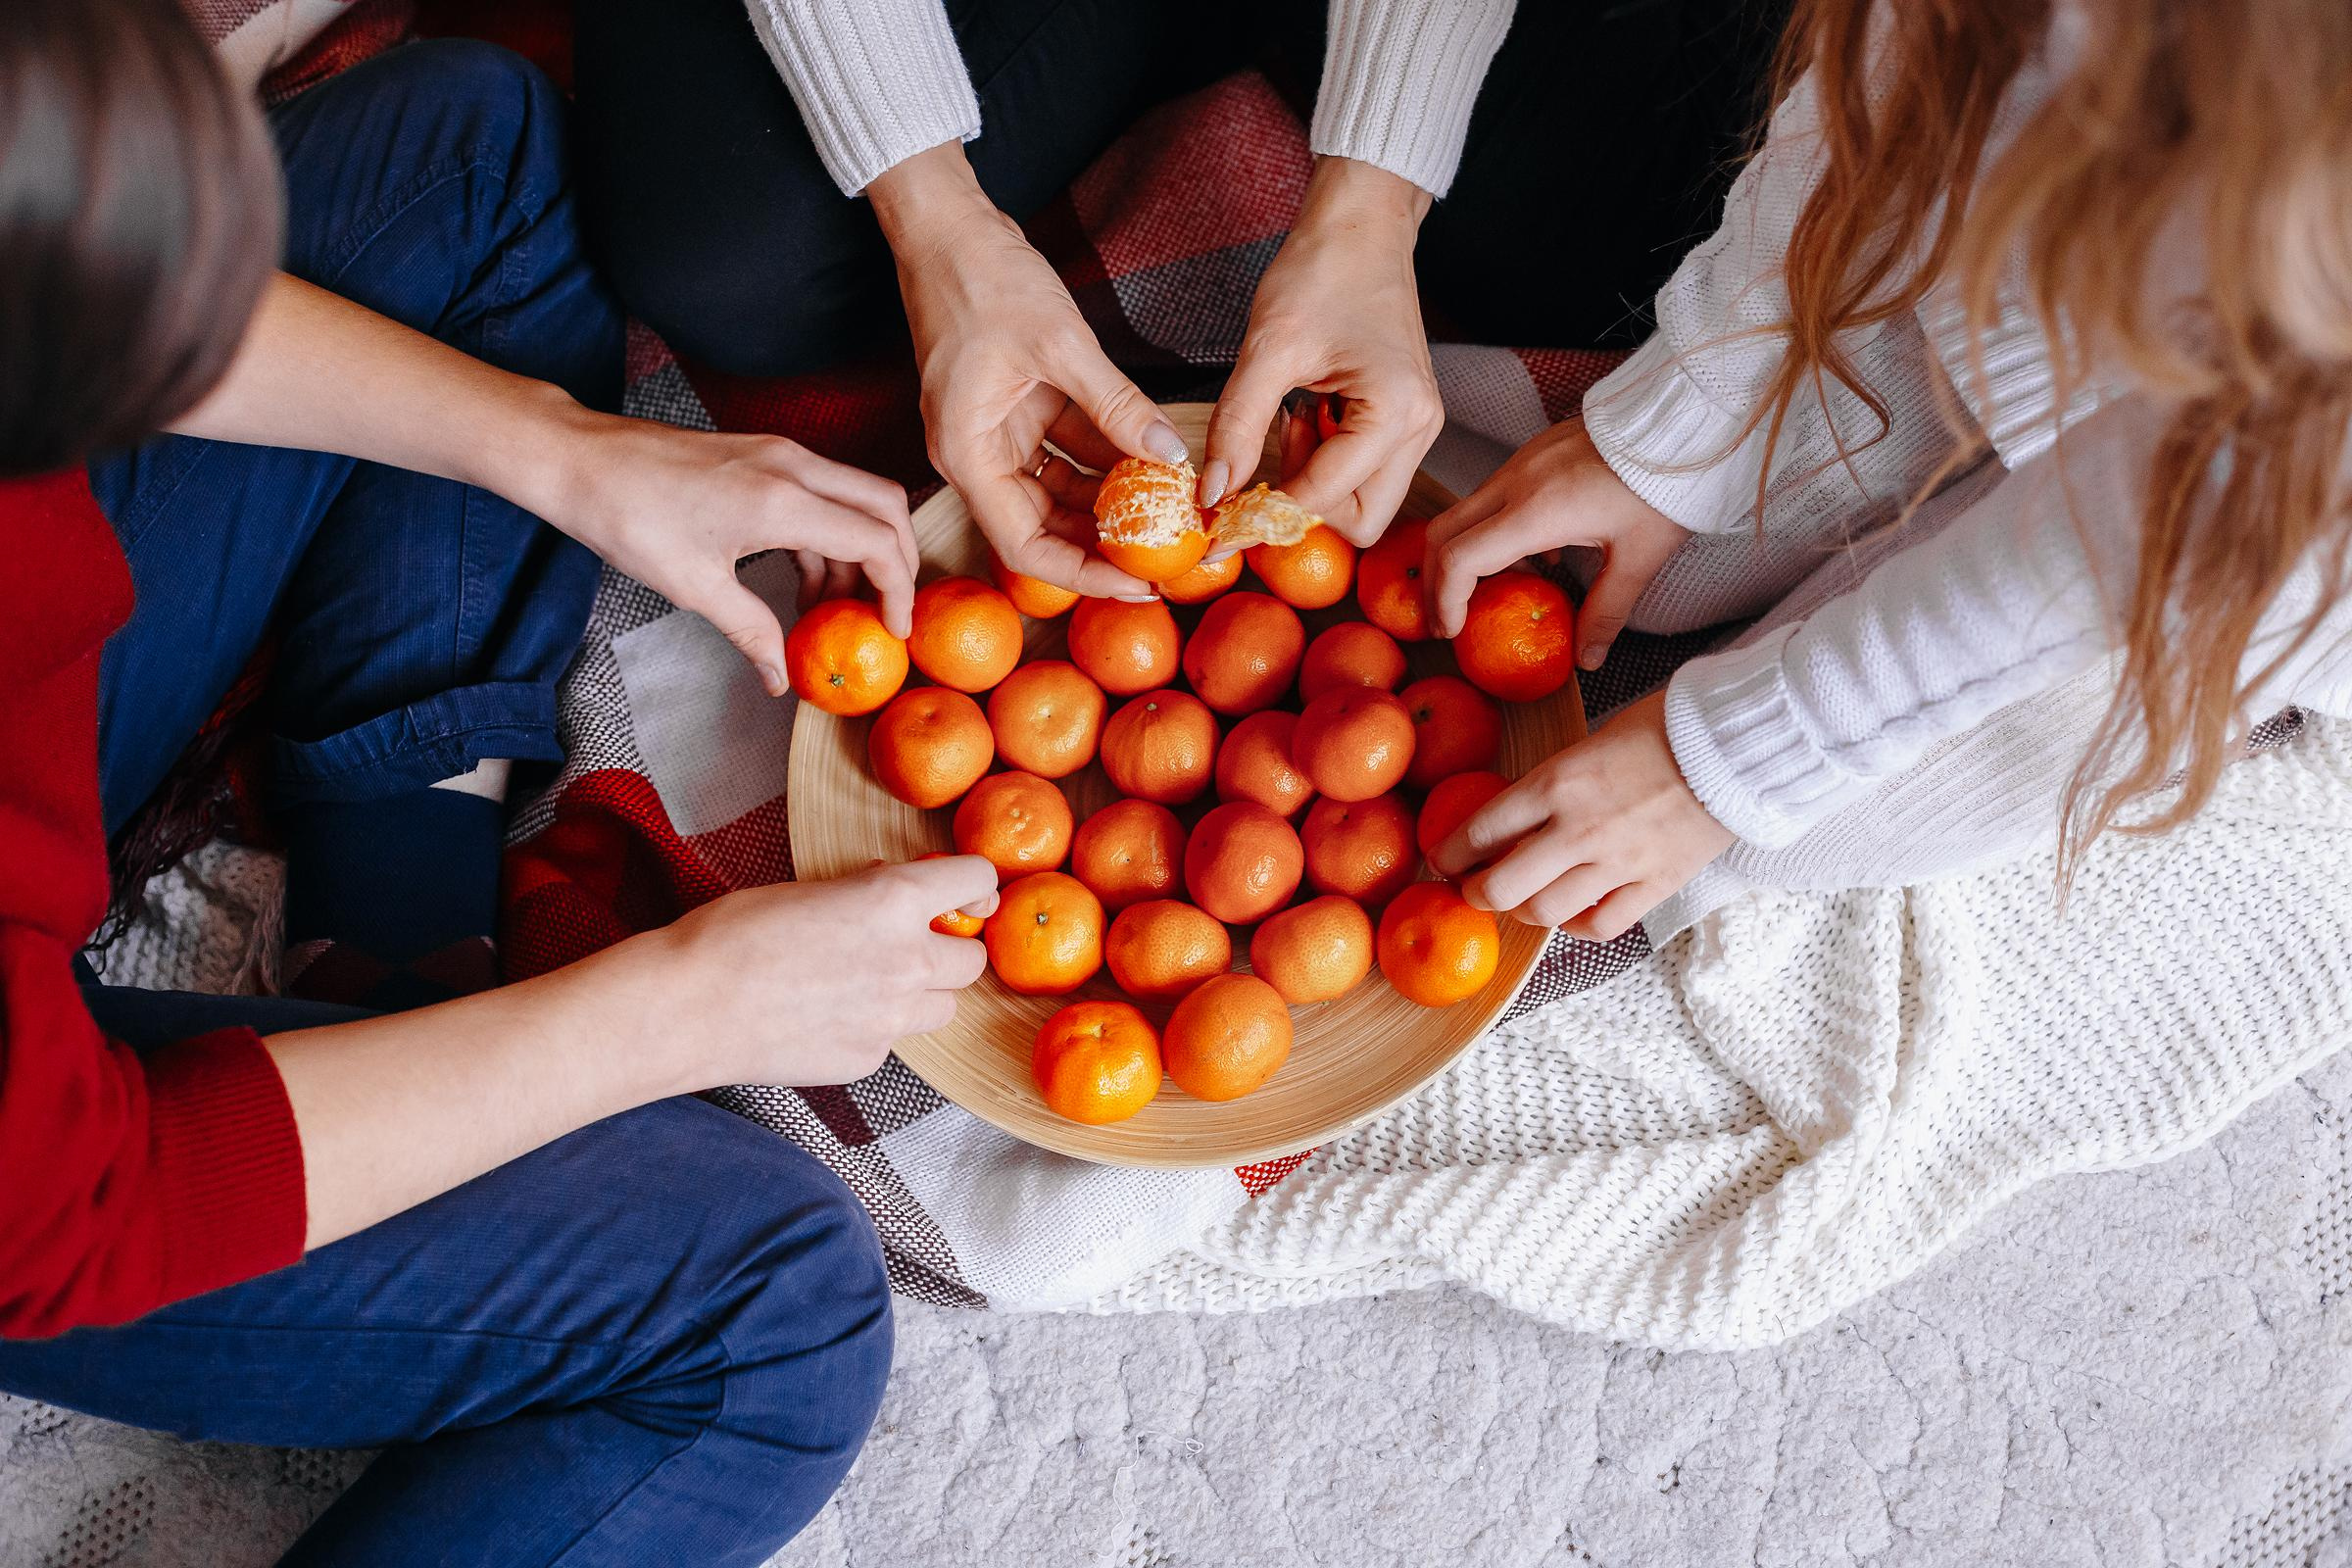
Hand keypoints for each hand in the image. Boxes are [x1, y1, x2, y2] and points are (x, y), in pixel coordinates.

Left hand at [532, 407, 918, 694]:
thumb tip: (779, 679)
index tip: (894, 630)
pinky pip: (820, 494)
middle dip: (898, 561)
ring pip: (855, 498)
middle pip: (886, 506)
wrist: (581, 460)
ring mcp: (779, 455)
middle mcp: (793, 466)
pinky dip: (827, 536)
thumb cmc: (628, 516)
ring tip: (832, 608)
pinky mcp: (763, 455)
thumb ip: (751, 631)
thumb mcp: (693, 586)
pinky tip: (802, 580)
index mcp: (782, 500)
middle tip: (886, 612)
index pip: (876, 541)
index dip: (898, 590)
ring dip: (858, 552)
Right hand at [615, 856, 998, 1088]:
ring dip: (920, 995)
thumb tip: (887, 890)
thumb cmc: (731, 937)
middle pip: (971, 961)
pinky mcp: (868, 1059)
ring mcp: (891, 1018)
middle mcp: (907, 961)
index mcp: (894, 902)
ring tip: (868, 986)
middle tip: (912, 948)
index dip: (975, 887)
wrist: (689, 1007)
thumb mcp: (807, 890)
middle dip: (949, 952)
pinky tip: (825, 1020)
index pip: (976, 881)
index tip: (969, 898)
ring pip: (944, 1009)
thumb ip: (863, 893)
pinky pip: (893, 1041)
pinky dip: (873, 1029)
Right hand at [870, 144, 1188, 597]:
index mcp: (968, 457)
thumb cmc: (981, 278)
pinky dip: (1107, 460)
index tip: (1139, 582)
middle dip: (1105, 545)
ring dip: (1112, 503)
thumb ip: (1116, 405)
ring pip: (1061, 493)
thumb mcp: (1059, 343)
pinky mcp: (1017, 412)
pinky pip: (1067, 452)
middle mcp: (977, 458)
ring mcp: (997, 436)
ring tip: (1171, 511)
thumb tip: (1171, 454)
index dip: (1084, 575)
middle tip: (1169, 555)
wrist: (947, 225)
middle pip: (1045, 530)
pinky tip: (1154, 462)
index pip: (1027, 548)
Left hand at [1201, 157, 1441, 545]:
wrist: (1360, 225)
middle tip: (1262, 466)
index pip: (1324, 497)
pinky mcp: (1403, 419)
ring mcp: (1417, 426)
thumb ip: (1237, 427)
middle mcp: (1418, 428)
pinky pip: (1364, 472)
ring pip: (1364, 502)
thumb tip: (1212, 493)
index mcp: (1395, 411)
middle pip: (1362, 521)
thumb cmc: (1323, 269)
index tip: (1216, 523)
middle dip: (1304, 508)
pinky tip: (1305, 415)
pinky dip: (1325, 462)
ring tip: (1289, 423)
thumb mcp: (1268, 349)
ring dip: (1315, 484)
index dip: (1264, 517)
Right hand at [1425, 417, 1690, 668]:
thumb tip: (1587, 660)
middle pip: (1443, 532)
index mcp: (1535, 512)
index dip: (1445, 600)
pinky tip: (1536, 555)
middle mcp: (1515, 482)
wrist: (1681, 421)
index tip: (1452, 630)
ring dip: (1464, 555)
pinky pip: (1492, 495)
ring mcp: (1520, 463)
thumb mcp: (1640, 558)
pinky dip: (1491, 531)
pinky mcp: (1533, 453)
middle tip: (1450, 618)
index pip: (1460, 558)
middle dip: (1436, 579)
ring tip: (1497, 593)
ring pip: (1464, 512)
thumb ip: (1606, 612)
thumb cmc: (1664, 486)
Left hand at [1429, 692, 1733, 941]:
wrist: (1738, 744)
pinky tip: (1572, 912)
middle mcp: (1579, 829)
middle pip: (1501, 887)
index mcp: (1557, 783)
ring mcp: (1618, 862)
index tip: (1443, 857)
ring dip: (1522, 911)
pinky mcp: (1656, 884)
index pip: (1480, 830)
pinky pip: (1599, 926)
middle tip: (1472, 888)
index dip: (1451, 852)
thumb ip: (1553, 783)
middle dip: (1476, 892)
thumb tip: (1518, 816)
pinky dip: (1577, 926)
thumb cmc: (1664, 728)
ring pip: (1545, 913)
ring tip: (1520, 901)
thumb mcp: (1590, 739)